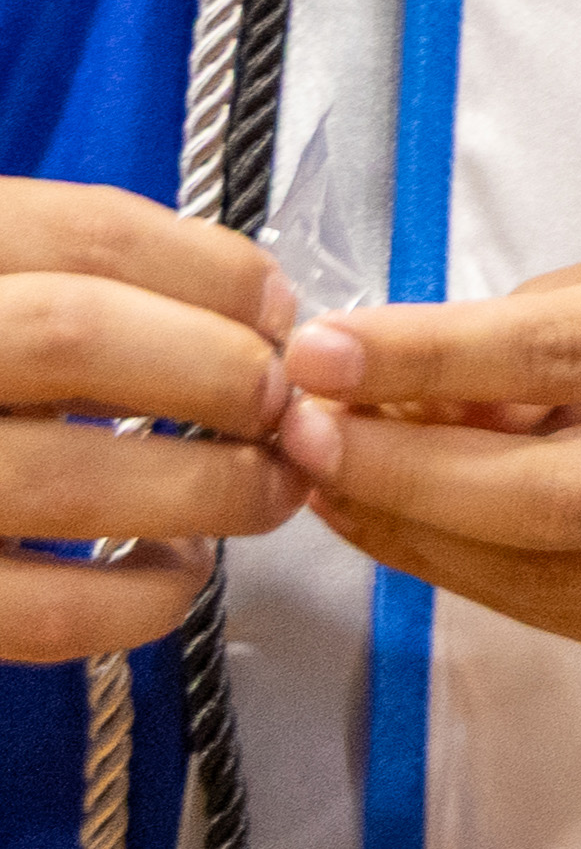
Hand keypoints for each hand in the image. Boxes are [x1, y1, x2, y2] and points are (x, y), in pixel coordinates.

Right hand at [0, 185, 298, 661]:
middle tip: (286, 407)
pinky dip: (145, 595)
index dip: (219, 273)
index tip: (283, 315)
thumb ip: (96, 281)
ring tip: (264, 490)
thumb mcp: (12, 291)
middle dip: (221, 370)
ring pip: (70, 477)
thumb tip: (263, 314)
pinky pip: (49, 612)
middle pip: (75, 339)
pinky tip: (175, 567)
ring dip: (212, 487)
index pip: (87, 236)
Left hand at [278, 242, 580, 654]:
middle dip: (398, 474)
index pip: (560, 354)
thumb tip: (372, 399)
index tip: (313, 356)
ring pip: (540, 575)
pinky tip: (418, 527)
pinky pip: (563, 614)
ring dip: (414, 533)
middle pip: (545, 498)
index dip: (423, 359)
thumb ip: (518, 338)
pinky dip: (469, 573)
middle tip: (305, 441)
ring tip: (343, 483)